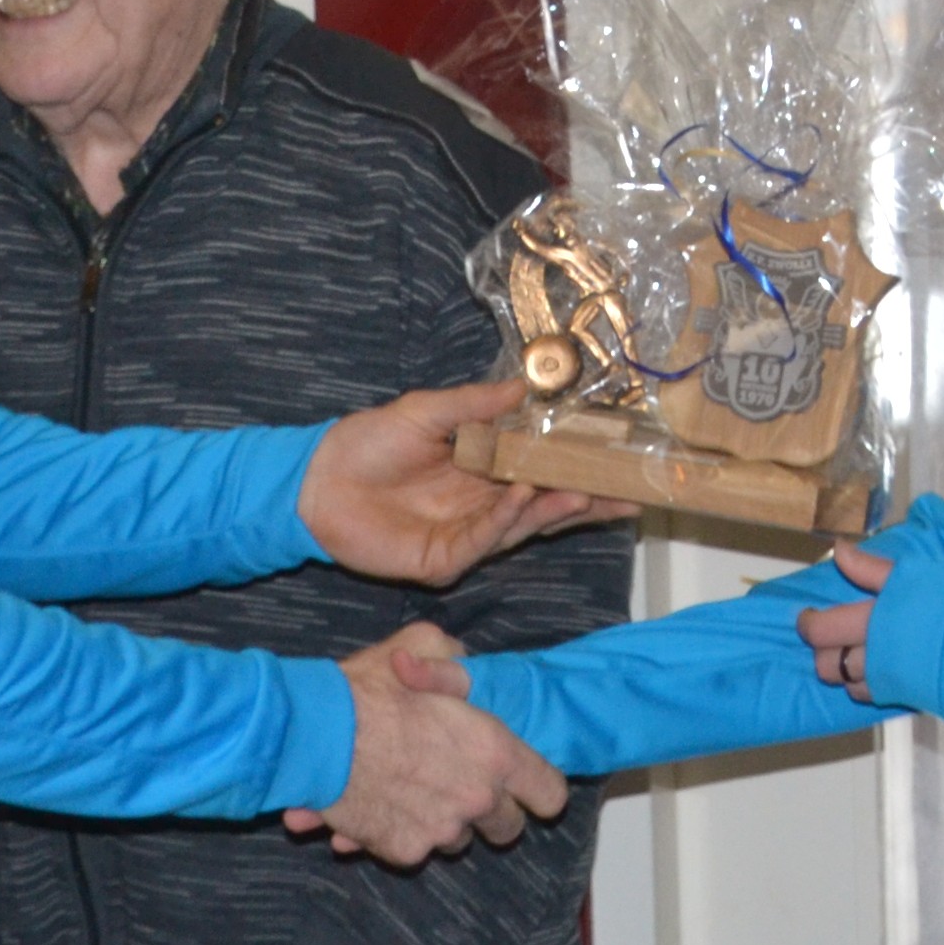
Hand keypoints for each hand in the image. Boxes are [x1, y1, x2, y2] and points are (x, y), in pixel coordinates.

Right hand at [281, 623, 570, 863]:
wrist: (313, 736)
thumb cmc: (368, 690)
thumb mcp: (422, 649)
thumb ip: (455, 662)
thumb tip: (462, 665)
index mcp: (494, 752)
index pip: (549, 793)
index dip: (540, 790)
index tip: (525, 786)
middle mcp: (477, 798)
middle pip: (508, 828)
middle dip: (491, 812)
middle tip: (462, 787)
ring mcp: (441, 831)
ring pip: (459, 840)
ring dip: (445, 821)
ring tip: (412, 789)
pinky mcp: (404, 852)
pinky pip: (414, 849)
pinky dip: (400, 832)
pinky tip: (377, 803)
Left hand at [300, 379, 627, 584]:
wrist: (315, 480)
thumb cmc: (366, 444)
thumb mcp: (428, 411)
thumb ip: (478, 404)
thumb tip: (525, 386)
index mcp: (482, 472)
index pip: (541, 474)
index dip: (576, 470)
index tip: (615, 462)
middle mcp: (480, 507)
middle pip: (545, 508)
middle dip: (586, 503)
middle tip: (628, 495)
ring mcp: (465, 536)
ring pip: (521, 527)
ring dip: (552, 510)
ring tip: (584, 493)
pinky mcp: (442, 558)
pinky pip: (483, 540)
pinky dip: (506, 519)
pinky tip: (525, 498)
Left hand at [800, 544, 891, 694]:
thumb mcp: (909, 575)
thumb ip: (869, 567)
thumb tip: (838, 549)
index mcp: (869, 622)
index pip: (820, 631)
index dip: (808, 623)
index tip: (810, 615)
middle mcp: (871, 657)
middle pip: (826, 665)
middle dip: (822, 651)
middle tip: (833, 635)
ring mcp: (885, 682)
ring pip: (844, 684)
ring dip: (840, 669)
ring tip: (851, 652)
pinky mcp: (900, 696)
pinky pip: (866, 696)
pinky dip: (861, 684)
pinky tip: (872, 669)